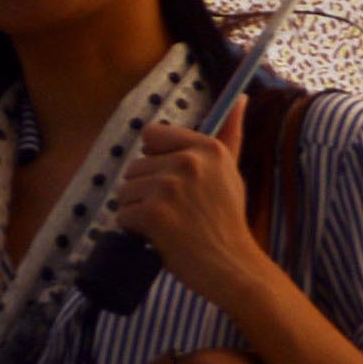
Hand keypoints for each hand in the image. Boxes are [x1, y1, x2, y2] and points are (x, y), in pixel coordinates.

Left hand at [119, 124, 279, 314]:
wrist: (232, 266)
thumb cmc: (228, 221)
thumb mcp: (231, 171)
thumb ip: (230, 134)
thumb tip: (240, 97)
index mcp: (207, 148)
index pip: (151, 136)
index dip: (155, 161)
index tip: (173, 183)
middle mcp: (188, 162)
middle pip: (136, 167)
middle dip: (147, 191)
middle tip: (176, 212)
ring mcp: (170, 187)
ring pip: (125, 191)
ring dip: (138, 211)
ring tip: (167, 225)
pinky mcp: (154, 214)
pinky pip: (122, 215)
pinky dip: (134, 230)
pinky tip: (158, 237)